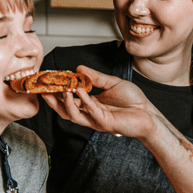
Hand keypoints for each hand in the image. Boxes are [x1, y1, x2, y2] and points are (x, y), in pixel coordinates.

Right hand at [41, 65, 156, 139]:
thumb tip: (79, 68)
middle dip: (53, 100)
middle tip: (43, 89)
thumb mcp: (113, 83)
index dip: (57, 91)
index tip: (47, 81)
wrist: (149, 114)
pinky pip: (91, 112)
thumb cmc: (133, 101)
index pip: (69, 99)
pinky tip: (79, 90)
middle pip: (65, 110)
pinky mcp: (105, 123)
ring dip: (66, 102)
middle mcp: (90, 114)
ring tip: (62, 90)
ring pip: (74, 115)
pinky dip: (84, 100)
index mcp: (90, 104)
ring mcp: (97, 120)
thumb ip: (96, 77)